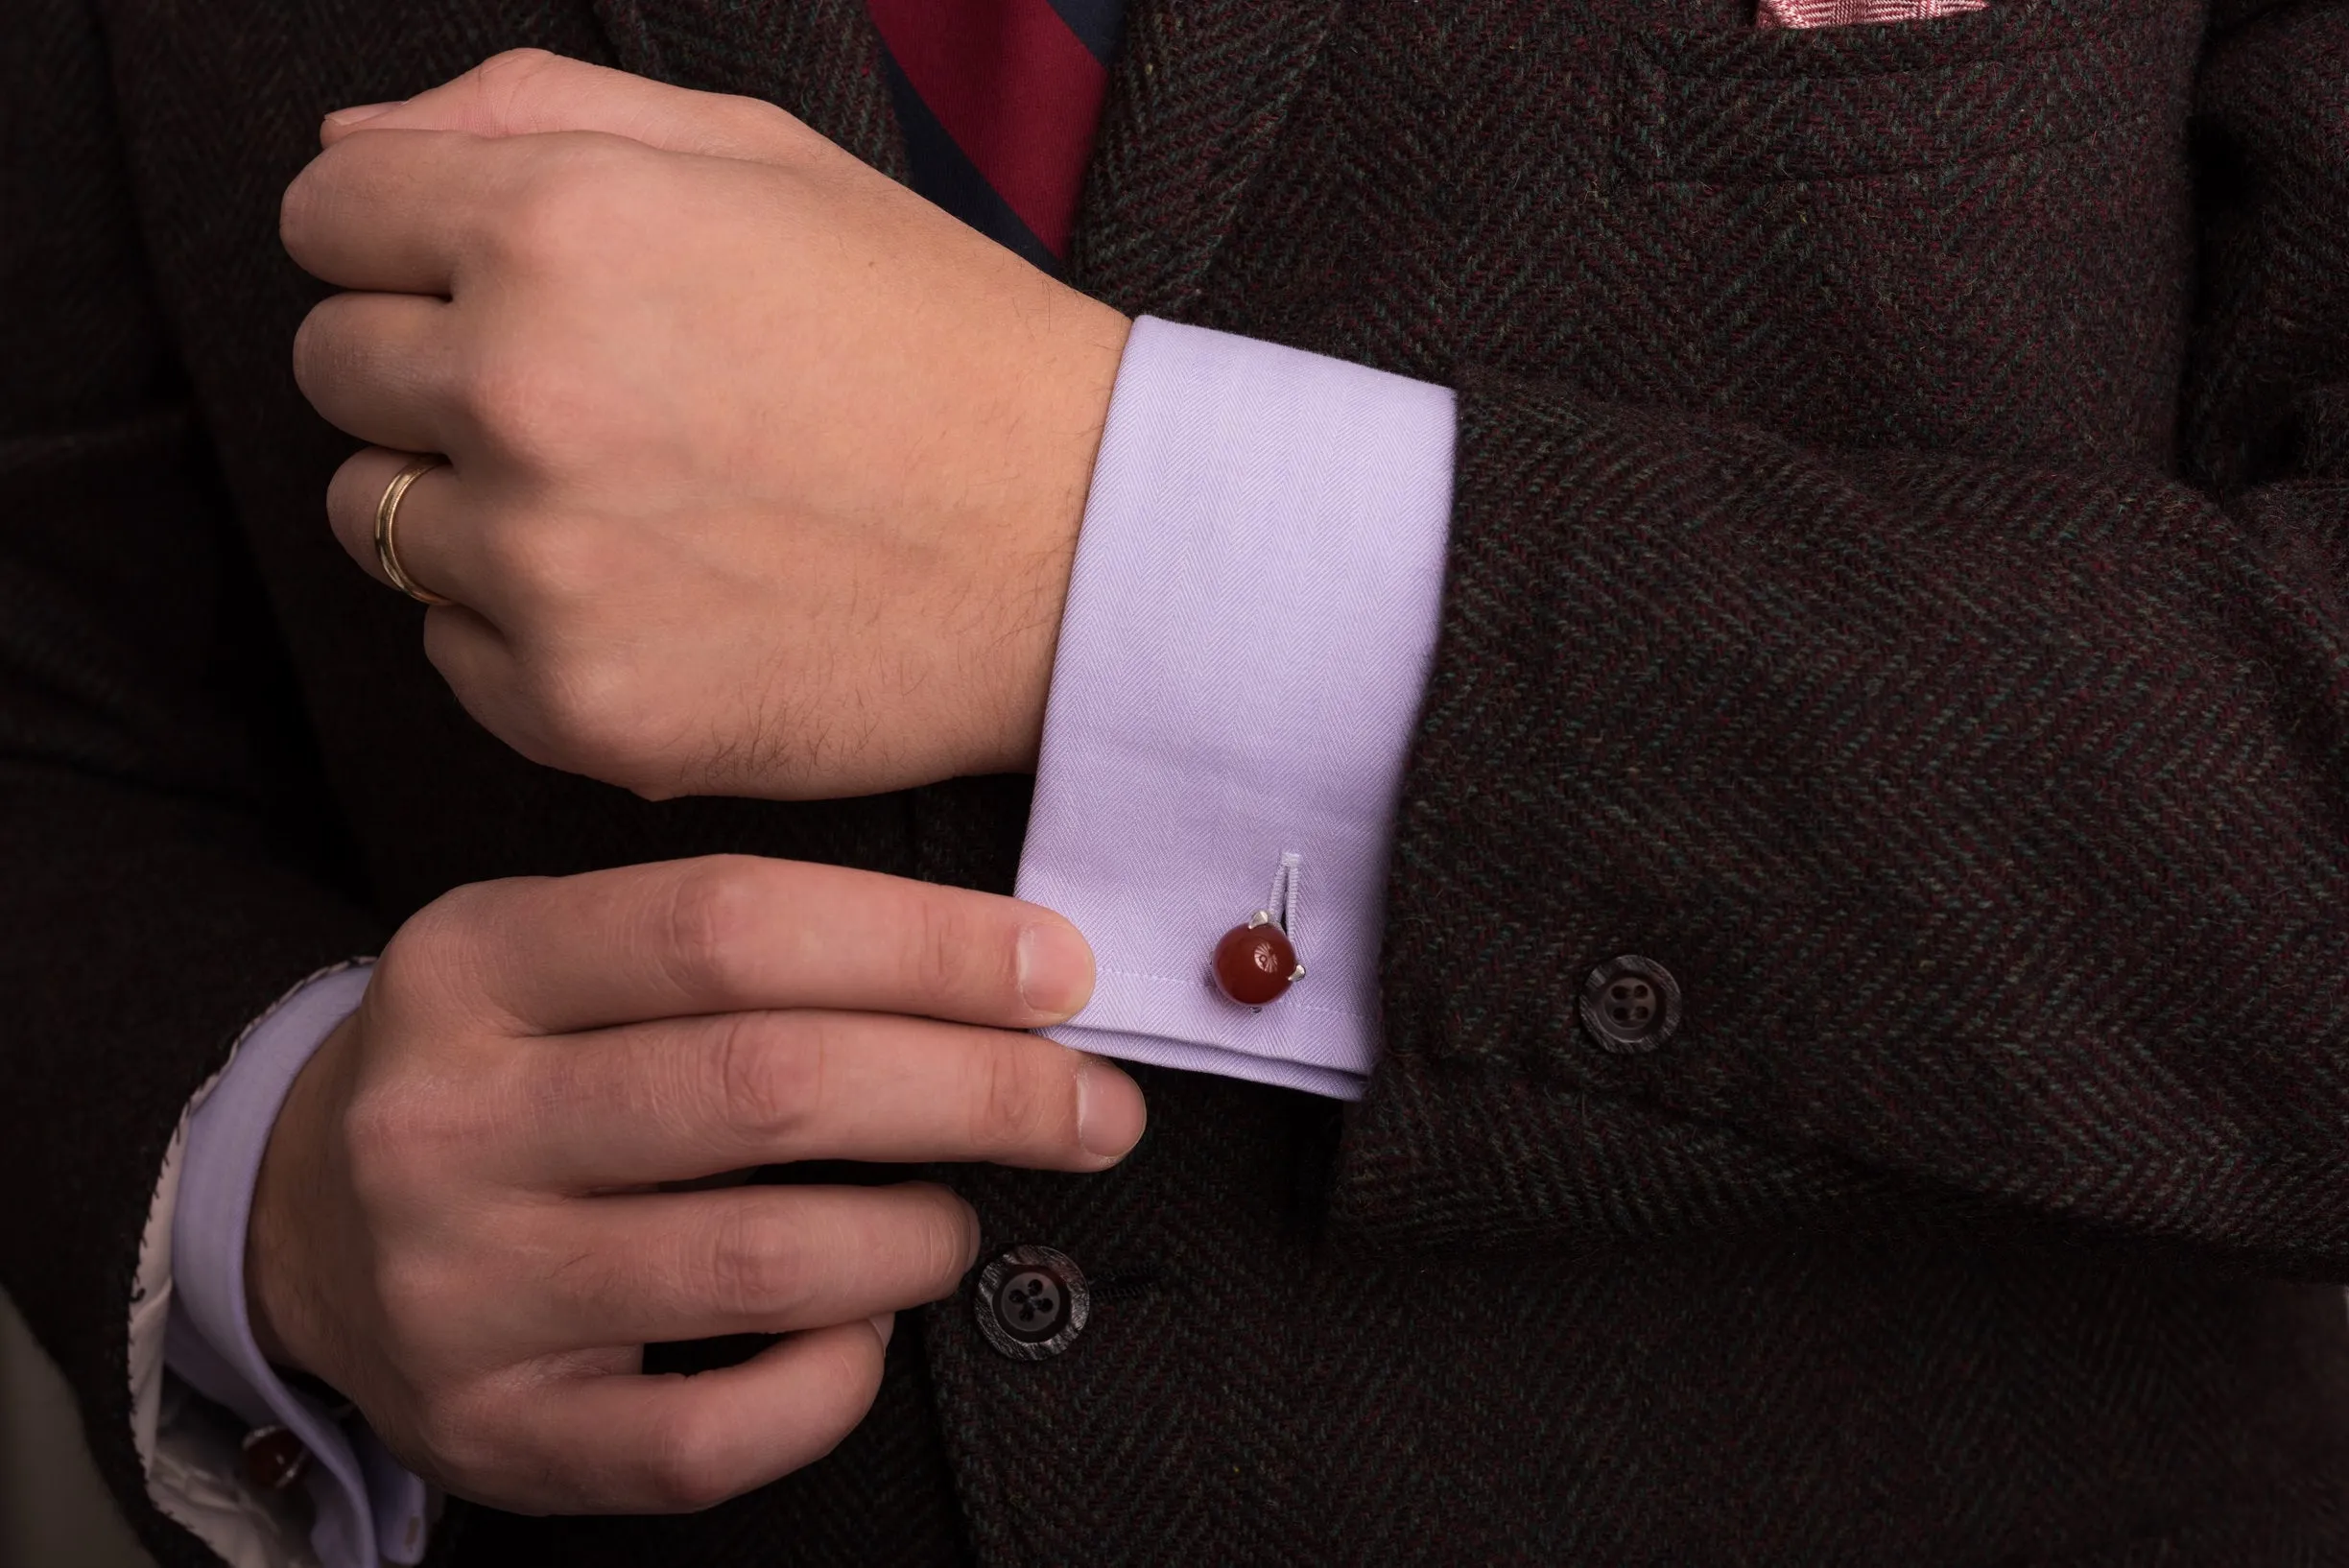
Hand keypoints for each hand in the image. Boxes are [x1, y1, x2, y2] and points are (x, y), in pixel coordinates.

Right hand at [246, 855, 1144, 1512]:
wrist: (305, 1223)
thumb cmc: (509, 1069)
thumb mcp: (567, 956)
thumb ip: (748, 950)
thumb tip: (1008, 975)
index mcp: (476, 963)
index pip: (731, 924)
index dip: (924, 944)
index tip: (1061, 969)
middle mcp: (449, 1122)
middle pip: (768, 1087)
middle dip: (978, 1090)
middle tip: (1094, 1103)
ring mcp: (461, 1289)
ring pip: (759, 1261)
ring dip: (919, 1235)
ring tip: (957, 1215)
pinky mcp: (495, 1431)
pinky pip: (710, 1436)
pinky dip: (832, 1383)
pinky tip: (865, 1329)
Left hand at [283, 50, 1131, 800]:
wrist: (1083, 551)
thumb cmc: (937, 343)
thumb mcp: (765, 156)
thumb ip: (533, 112)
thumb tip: (349, 146)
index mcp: (559, 227)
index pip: (325, 215)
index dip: (407, 239)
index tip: (493, 280)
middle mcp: (524, 392)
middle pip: (334, 368)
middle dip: (431, 368)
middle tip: (593, 396)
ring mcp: (547, 566)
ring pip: (373, 520)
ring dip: (467, 505)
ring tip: (630, 505)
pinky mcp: (581, 707)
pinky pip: (450, 655)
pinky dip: (523, 631)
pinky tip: (656, 600)